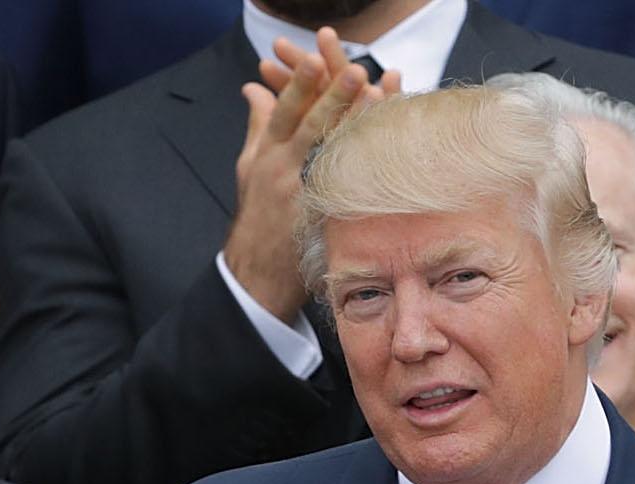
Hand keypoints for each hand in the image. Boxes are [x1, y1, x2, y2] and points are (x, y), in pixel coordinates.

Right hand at [227, 30, 395, 322]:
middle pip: (311, 127)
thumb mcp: (249, 168)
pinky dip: (365, 167)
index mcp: (267, 154)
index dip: (300, 85)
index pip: (284, 112)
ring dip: (356, 127)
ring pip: (332, 155)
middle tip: (354, 70)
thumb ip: (256, 126)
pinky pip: (347, 189)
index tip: (314, 59)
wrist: (257, 274)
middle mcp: (285, 171)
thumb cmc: (257, 216)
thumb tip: (254, 88)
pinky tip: (385, 151)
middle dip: (333, 97)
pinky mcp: (322, 219)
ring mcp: (305, 195)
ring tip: (377, 99)